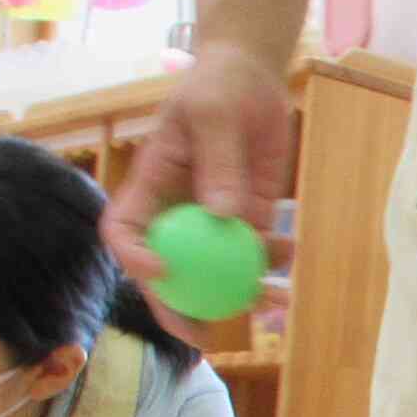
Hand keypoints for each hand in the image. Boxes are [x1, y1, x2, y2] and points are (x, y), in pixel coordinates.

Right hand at [102, 47, 295, 288]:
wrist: (253, 80)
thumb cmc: (219, 86)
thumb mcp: (213, 114)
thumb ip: (217, 161)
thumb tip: (222, 215)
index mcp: (151, 186)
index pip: (123, 231)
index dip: (134, 259)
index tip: (161, 271)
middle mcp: (178, 212)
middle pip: (168, 271)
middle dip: (181, 309)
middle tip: (204, 337)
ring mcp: (214, 220)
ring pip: (218, 271)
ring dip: (243, 293)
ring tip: (275, 298)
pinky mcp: (250, 219)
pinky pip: (257, 253)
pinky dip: (275, 264)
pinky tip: (292, 257)